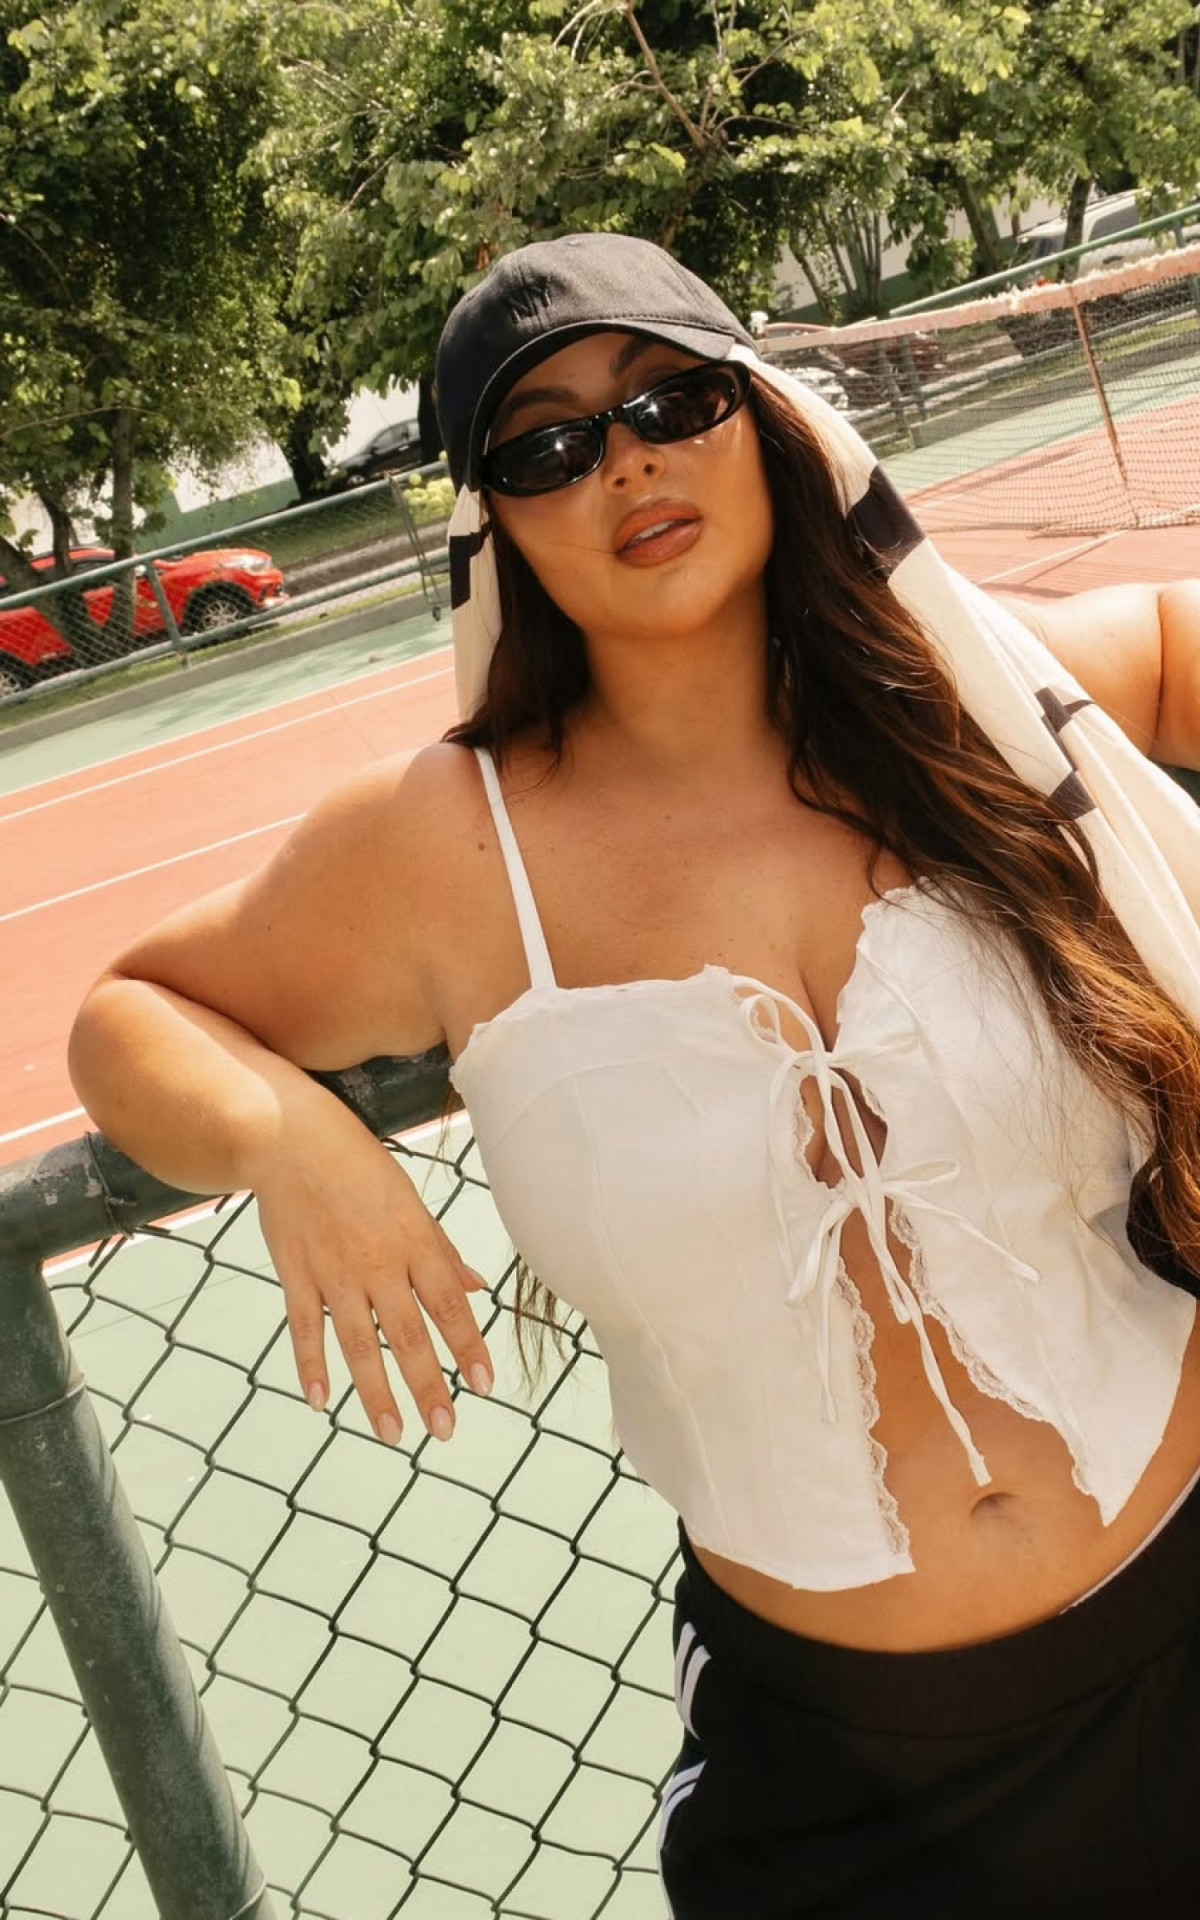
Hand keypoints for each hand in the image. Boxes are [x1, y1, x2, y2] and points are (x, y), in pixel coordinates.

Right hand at [249, 1095, 491, 1445]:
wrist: (290, 1139)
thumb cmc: (358, 1166)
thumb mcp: (411, 1201)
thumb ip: (442, 1250)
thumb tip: (479, 1288)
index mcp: (414, 1241)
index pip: (449, 1303)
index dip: (467, 1346)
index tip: (484, 1386)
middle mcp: (378, 1262)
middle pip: (407, 1333)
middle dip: (428, 1384)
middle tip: (445, 1430)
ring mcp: (333, 1272)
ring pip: (357, 1343)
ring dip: (376, 1392)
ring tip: (393, 1434)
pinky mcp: (295, 1274)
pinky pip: (304, 1328)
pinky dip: (310, 1365)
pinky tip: (320, 1400)